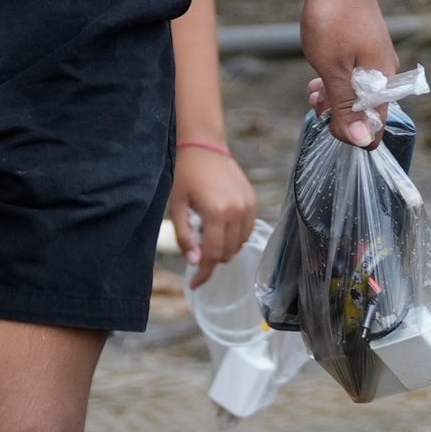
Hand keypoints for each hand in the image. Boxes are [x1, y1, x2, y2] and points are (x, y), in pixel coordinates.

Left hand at [172, 144, 258, 285]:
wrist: (204, 146)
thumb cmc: (186, 176)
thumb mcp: (177, 207)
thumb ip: (186, 237)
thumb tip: (196, 262)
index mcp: (216, 213)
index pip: (212, 255)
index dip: (203, 274)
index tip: (194, 285)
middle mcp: (237, 211)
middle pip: (226, 253)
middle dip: (211, 258)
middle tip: (196, 247)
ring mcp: (248, 205)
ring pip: (239, 244)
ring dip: (223, 248)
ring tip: (207, 232)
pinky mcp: (253, 201)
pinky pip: (247, 231)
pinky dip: (234, 236)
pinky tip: (220, 226)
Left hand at [301, 0, 398, 146]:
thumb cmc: (333, 18)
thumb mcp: (333, 68)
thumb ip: (346, 106)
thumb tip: (361, 140)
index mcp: (384, 79)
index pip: (375, 126)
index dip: (351, 133)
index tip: (327, 123)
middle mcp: (386, 69)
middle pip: (366, 110)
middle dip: (339, 115)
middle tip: (314, 103)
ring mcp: (375, 55)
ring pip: (358, 92)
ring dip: (334, 98)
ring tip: (312, 90)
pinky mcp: (364, 44)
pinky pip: (354, 74)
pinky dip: (336, 80)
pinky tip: (318, 75)